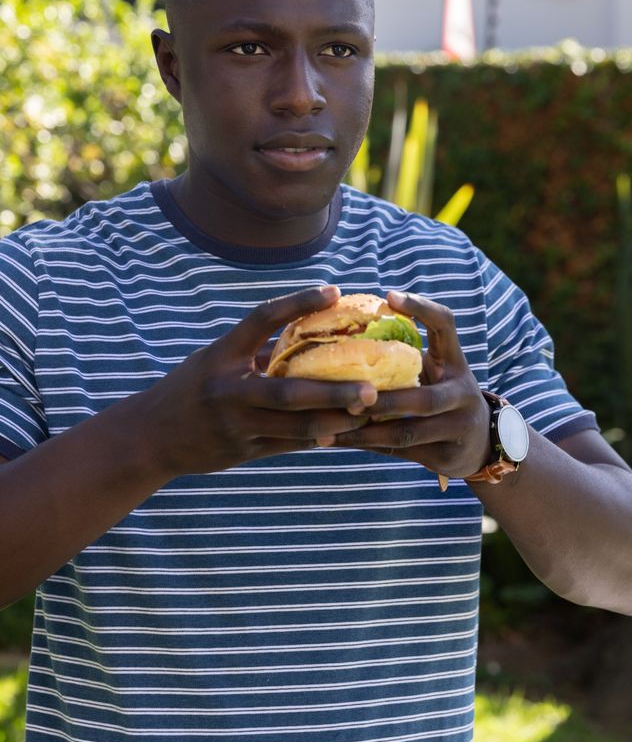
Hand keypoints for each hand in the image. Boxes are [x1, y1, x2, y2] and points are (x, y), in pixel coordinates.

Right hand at [140, 285, 377, 476]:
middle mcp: (228, 388)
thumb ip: (258, 351)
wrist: (150, 437)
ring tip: (369, 413)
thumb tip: (311, 333)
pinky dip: (318, 437)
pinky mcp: (242, 451)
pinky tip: (346, 433)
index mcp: (221, 353)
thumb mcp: (215, 360)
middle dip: (333, 390)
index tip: (335, 290)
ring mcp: (235, 424)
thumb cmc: (190, 389)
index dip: (299, 302)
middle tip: (371, 387)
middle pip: (289, 390)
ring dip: (335, 420)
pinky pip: (288, 445)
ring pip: (295, 425)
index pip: (262, 318)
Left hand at [321, 291, 490, 479]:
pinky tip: (335, 441)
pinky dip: (367, 446)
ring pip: (407, 433)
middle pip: (424, 399)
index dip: (421, 309)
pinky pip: (400, 452)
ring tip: (326, 428)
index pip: (446, 326)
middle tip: (345, 396)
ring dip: (364, 432)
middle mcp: (462, 394)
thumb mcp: (436, 372)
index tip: (389, 296)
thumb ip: (405, 359)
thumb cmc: (442, 395)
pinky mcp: (446, 457)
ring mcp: (458, 428)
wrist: (480, 443)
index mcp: (456, 363)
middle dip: (383, 400)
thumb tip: (345, 334)